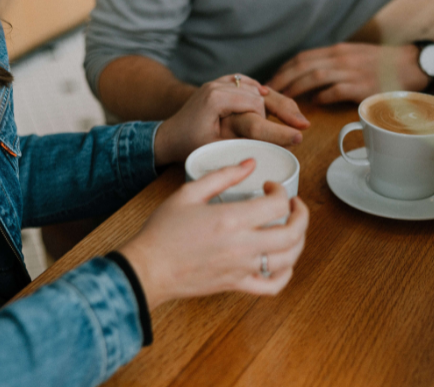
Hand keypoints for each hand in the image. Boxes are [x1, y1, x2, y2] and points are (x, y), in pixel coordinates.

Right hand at [120, 159, 308, 309]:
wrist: (148, 267)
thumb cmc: (164, 230)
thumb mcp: (189, 193)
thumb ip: (222, 175)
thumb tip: (249, 164)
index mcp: (231, 219)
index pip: (277, 204)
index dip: (281, 190)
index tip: (270, 186)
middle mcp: (242, 246)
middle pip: (293, 233)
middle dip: (302, 214)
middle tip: (294, 204)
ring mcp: (242, 269)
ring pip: (289, 259)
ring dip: (299, 241)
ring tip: (292, 228)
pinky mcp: (236, 285)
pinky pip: (272, 286)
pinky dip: (286, 274)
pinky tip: (282, 261)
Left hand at [155, 74, 309, 164]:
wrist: (168, 135)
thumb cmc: (189, 144)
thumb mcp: (216, 146)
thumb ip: (243, 140)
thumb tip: (274, 143)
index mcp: (216, 97)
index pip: (255, 105)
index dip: (274, 122)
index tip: (294, 135)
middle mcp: (217, 84)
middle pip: (259, 93)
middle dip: (283, 108)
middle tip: (303, 124)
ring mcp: (218, 82)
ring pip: (254, 87)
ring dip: (274, 100)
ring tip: (295, 116)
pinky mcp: (219, 85)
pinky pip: (245, 83)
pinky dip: (259, 90)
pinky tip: (272, 97)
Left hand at [268, 43, 428, 104]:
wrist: (411, 65)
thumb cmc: (379, 63)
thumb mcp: (352, 56)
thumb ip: (330, 63)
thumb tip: (308, 76)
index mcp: (336, 51)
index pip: (302, 57)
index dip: (283, 69)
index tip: (271, 81)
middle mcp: (340, 58)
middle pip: (303, 65)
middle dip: (282, 79)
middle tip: (268, 92)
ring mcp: (351, 71)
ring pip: (315, 76)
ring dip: (296, 88)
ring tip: (283, 99)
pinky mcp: (362, 85)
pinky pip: (336, 90)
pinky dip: (321, 96)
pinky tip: (312, 104)